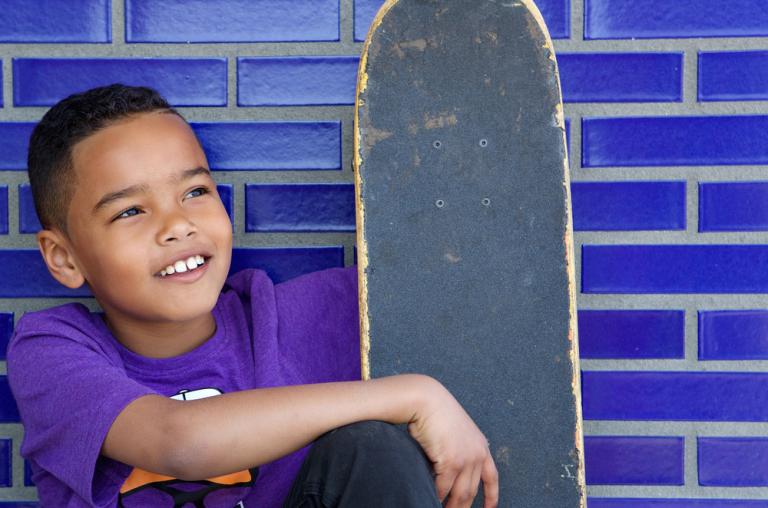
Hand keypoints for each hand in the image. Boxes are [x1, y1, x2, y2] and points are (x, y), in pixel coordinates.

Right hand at [406, 376, 498, 507]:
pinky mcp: (452, 462)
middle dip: (462, 507)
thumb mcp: (454, 431)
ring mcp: (466, 459)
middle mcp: (477, 454)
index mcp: (481, 446)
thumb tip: (450, 474)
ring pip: (459, 494)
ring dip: (450, 506)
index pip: (491, 477)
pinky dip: (436, 496)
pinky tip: (429, 498)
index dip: (491, 496)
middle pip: (471, 491)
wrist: (426, 400)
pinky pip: (443, 488)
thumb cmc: (434, 412)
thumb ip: (458, 450)